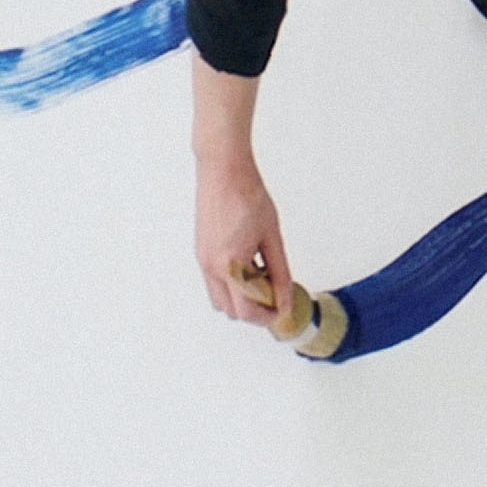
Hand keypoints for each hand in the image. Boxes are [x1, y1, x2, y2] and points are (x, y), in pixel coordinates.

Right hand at [195, 150, 292, 325]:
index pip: (247, 310)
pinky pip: (214, 280)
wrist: (223, 170)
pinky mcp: (201, 250)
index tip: (282, 310)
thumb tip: (285, 296)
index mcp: (230, 265)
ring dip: (240, 296)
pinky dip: (232, 282)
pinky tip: (250, 261)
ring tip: (262, 274)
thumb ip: (279, 271)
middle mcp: (211, 267)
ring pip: (220, 298)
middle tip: (275, 293)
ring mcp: (203, 259)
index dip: (267, 317)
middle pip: (231, 310)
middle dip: (254, 309)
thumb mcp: (272, 236)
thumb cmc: (247, 195)